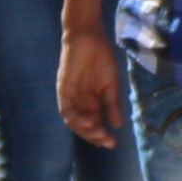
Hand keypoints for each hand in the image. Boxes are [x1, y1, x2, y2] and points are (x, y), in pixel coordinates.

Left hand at [56, 31, 122, 147]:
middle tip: (107, 141)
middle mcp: (80, 102)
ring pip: (74, 121)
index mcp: (92, 102)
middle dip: (95, 136)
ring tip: (98, 133)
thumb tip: (118, 125)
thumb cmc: (101, 57)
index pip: (95, 124)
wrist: (90, 37)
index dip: (102, 135)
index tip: (113, 143)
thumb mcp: (111, 84)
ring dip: (85, 130)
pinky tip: (88, 121)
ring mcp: (70, 97)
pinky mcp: (63, 89)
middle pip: (84, 126)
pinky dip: (76, 118)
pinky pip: (66, 108)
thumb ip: (112, 104)